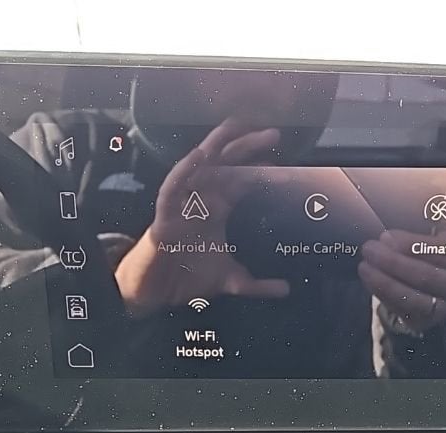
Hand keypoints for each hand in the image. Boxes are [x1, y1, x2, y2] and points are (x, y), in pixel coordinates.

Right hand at [114, 118, 290, 314]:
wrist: (156, 292)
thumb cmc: (187, 277)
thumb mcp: (230, 281)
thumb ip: (258, 285)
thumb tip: (286, 290)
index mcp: (218, 209)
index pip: (244, 182)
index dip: (263, 172)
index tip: (288, 169)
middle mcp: (203, 200)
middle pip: (227, 165)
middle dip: (248, 147)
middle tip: (273, 134)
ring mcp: (183, 204)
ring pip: (201, 167)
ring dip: (217, 146)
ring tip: (235, 126)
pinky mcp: (165, 215)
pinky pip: (173, 187)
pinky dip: (184, 171)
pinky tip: (198, 155)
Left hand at [358, 229, 445, 333]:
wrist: (440, 287)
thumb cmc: (432, 254)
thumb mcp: (434, 236)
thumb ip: (419, 227)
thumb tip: (389, 235)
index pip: (437, 250)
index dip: (409, 244)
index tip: (385, 237)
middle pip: (425, 275)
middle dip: (393, 262)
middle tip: (369, 249)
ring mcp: (444, 307)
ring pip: (413, 297)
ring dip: (384, 282)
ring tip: (364, 267)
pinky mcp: (426, 321)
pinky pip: (402, 310)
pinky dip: (383, 295)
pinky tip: (369, 280)